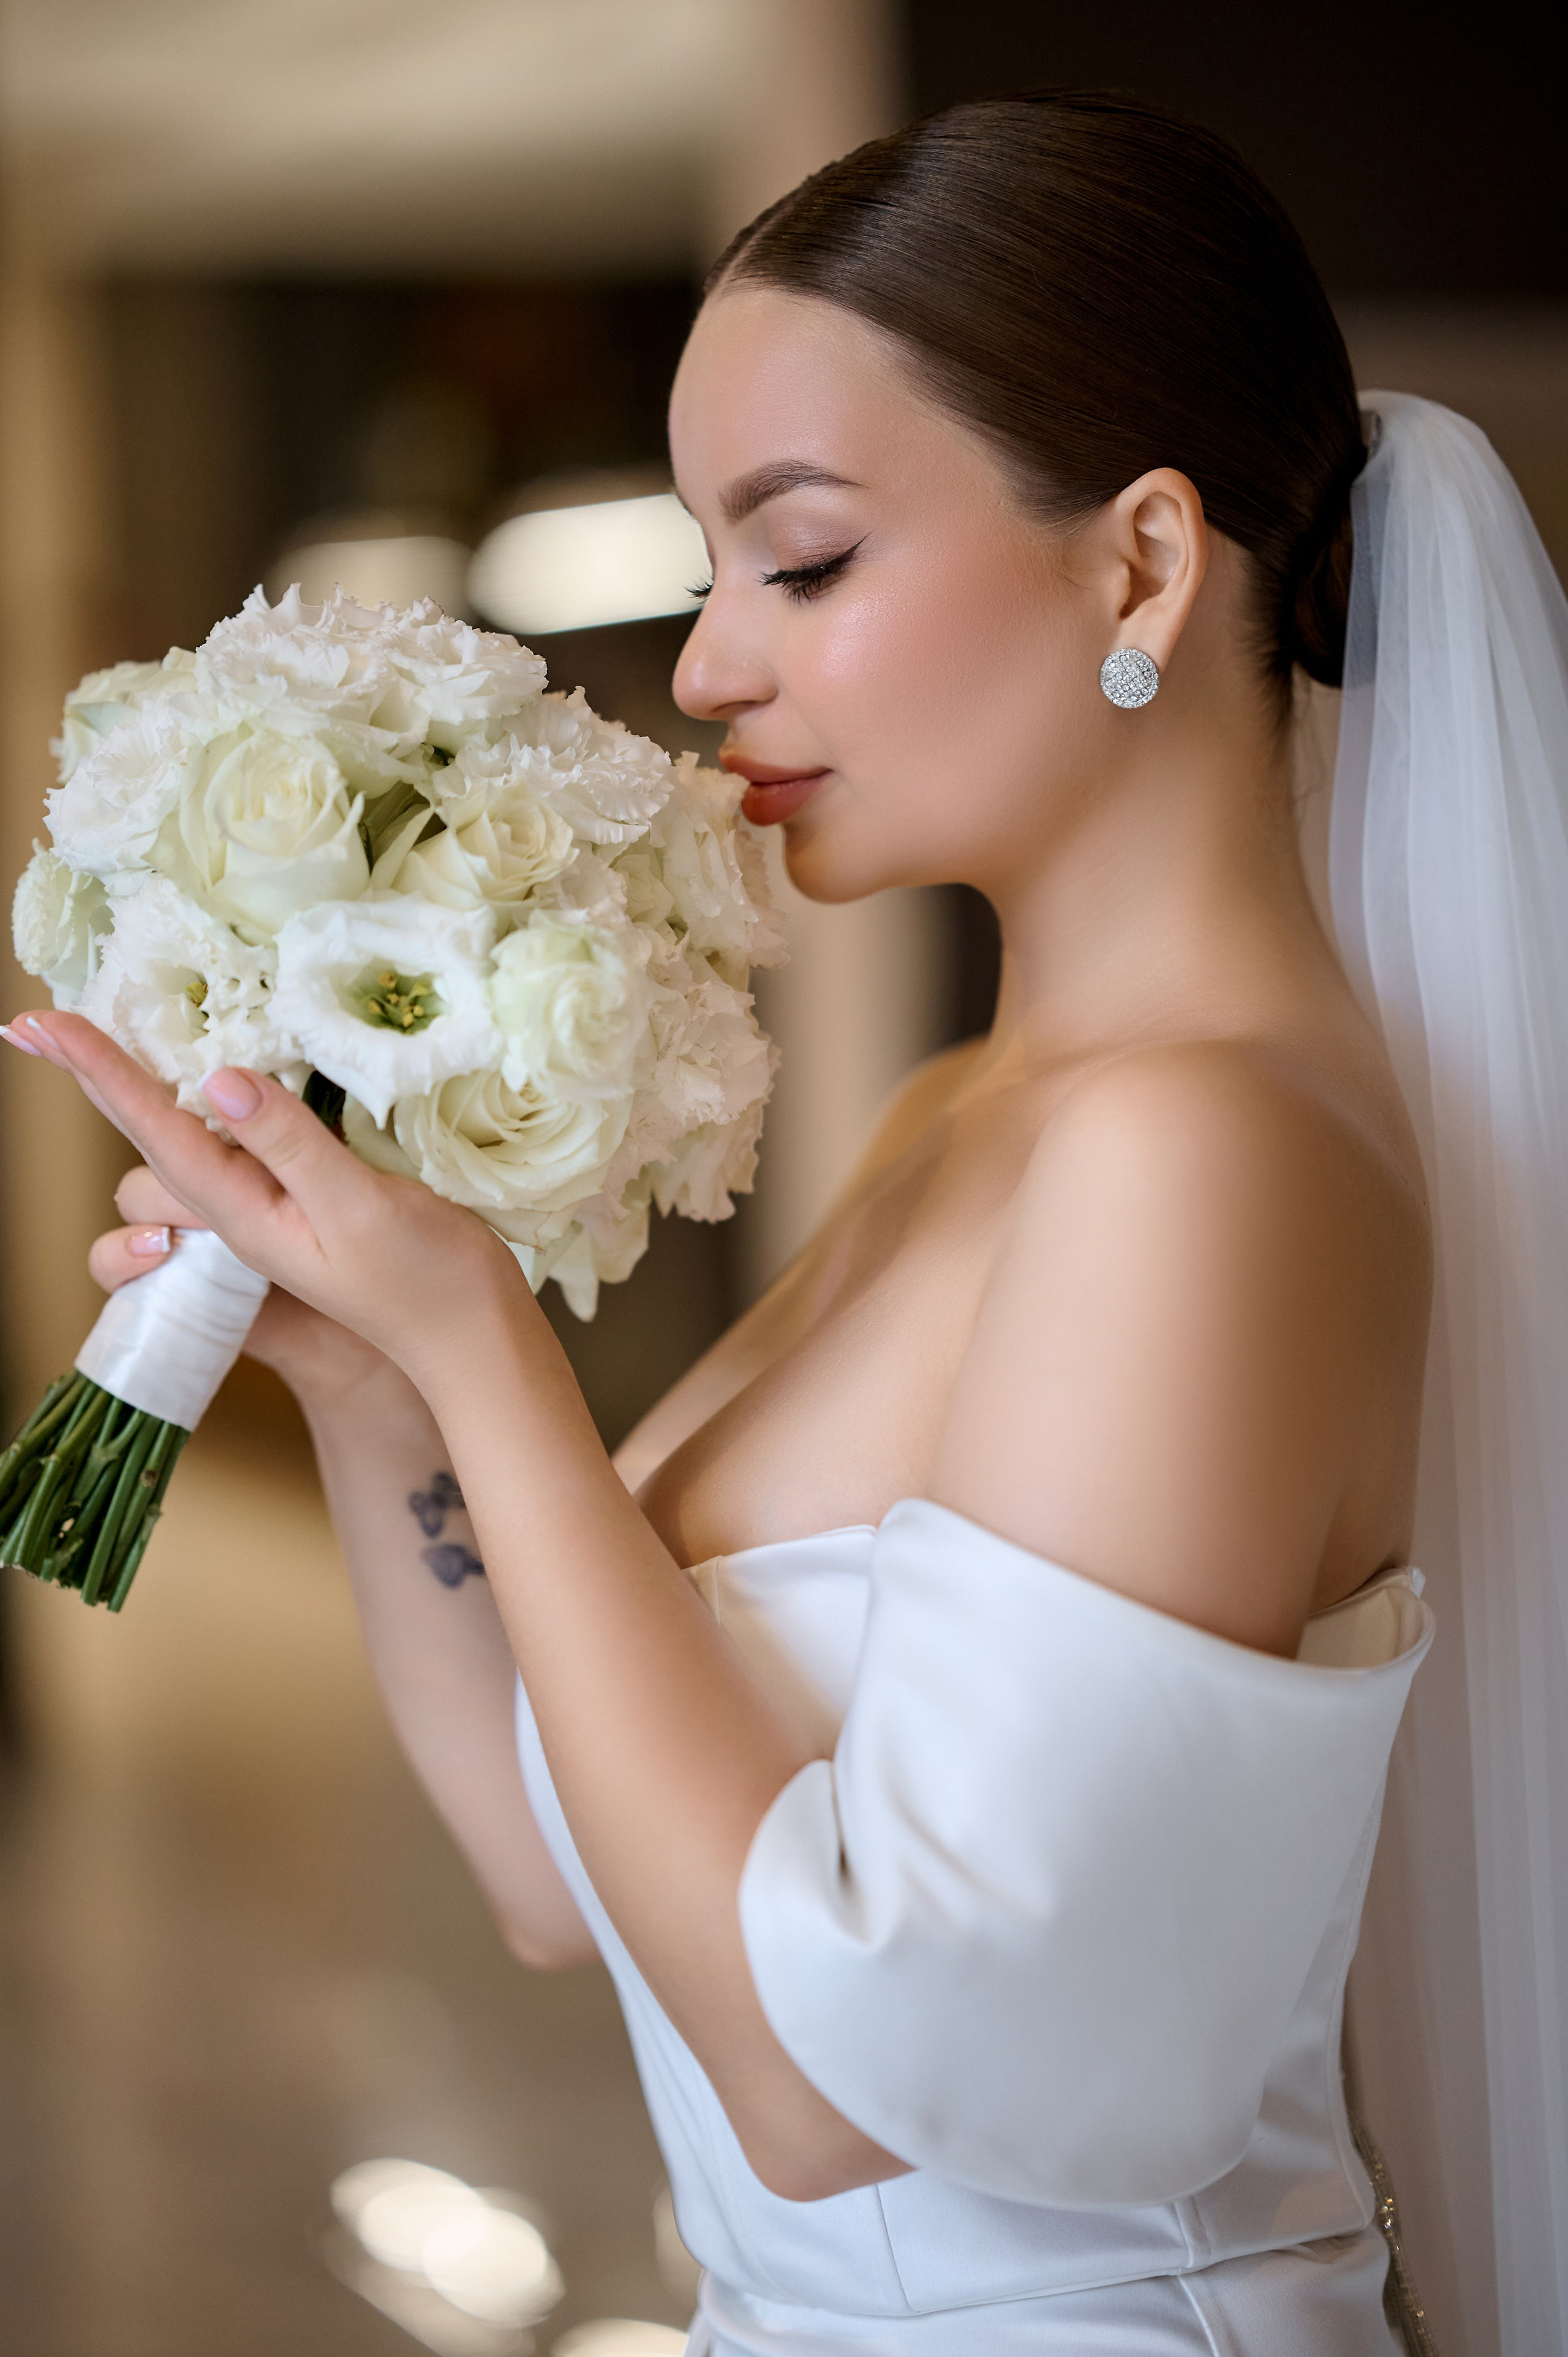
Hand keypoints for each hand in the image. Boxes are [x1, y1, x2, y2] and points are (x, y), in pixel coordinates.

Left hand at [11, 1011, 524, 1390]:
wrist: (468, 1339)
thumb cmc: (423, 1279)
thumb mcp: (359, 1207)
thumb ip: (289, 1145)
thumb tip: (218, 1078)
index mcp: (239, 1215)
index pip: (153, 1129)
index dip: (97, 1070)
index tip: (41, 1023)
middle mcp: (234, 1213)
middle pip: (146, 1138)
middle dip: (97, 1078)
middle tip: (37, 1025)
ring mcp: (260, 1214)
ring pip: (180, 1150)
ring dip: (162, 1104)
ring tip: (165, 1059)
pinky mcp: (290, 1210)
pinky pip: (226, 1157)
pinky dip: (212, 1118)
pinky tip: (235, 1095)